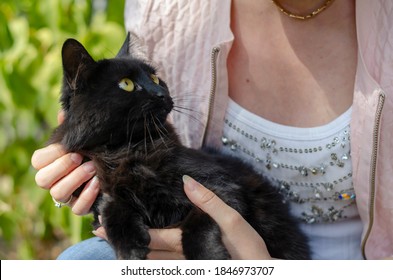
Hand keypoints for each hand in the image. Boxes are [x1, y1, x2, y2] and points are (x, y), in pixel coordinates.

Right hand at [31, 111, 99, 214]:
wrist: (112, 170)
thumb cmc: (91, 151)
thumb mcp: (82, 139)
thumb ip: (71, 129)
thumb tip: (65, 113)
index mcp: (49, 164)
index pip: (38, 161)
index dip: (52, 154)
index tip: (70, 147)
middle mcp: (53, 182)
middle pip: (43, 179)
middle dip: (62, 167)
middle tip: (80, 157)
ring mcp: (66, 197)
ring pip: (58, 193)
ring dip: (75, 179)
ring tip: (93, 167)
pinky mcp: (80, 207)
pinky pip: (77, 209)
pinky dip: (87, 196)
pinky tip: (98, 183)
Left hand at [94, 176, 271, 258]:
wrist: (261, 273)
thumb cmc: (249, 249)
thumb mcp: (232, 220)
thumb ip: (208, 200)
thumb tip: (186, 180)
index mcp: (186, 241)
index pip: (149, 237)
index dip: (126, 231)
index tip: (101, 226)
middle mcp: (182, 257)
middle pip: (145, 251)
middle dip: (123, 242)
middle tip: (100, 233)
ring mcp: (187, 265)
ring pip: (153, 262)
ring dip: (134, 251)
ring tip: (117, 241)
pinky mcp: (194, 267)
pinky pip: (165, 266)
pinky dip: (151, 260)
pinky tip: (146, 253)